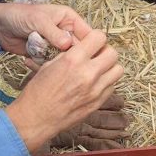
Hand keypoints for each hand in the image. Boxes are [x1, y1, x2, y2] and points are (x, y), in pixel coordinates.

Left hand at [0, 2, 91, 55]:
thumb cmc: (19, 16)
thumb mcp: (38, 20)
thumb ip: (54, 32)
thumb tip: (68, 45)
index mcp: (70, 20)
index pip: (89, 34)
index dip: (92, 46)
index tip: (88, 57)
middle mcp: (67, 33)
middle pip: (79, 50)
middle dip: (73, 57)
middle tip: (62, 62)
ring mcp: (57, 46)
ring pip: (67, 59)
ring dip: (57, 62)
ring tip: (42, 59)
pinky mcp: (48, 56)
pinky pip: (53, 64)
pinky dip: (45, 65)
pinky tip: (32, 61)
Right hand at [6, 29, 123, 151]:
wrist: (37, 118)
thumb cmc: (38, 91)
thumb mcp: (50, 65)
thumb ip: (70, 55)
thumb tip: (83, 48)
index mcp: (73, 60)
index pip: (99, 37)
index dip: (96, 38)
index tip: (92, 42)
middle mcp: (88, 74)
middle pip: (113, 53)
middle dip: (105, 51)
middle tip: (96, 55)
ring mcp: (96, 90)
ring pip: (118, 70)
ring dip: (109, 67)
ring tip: (98, 69)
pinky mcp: (98, 103)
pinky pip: (112, 86)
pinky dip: (107, 82)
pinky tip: (95, 84)